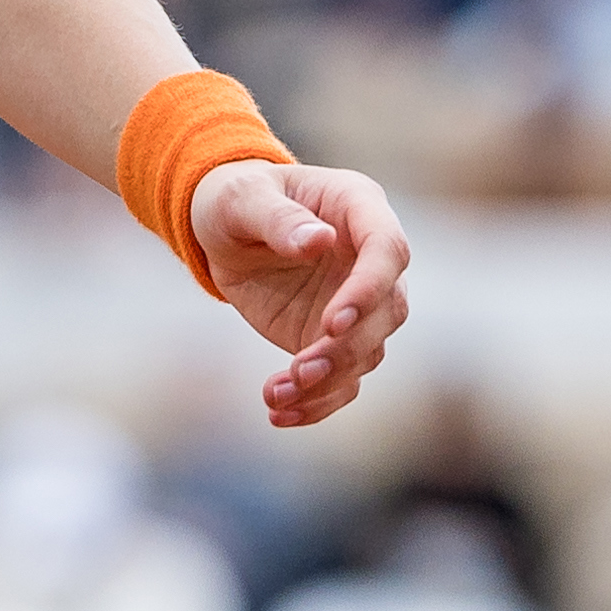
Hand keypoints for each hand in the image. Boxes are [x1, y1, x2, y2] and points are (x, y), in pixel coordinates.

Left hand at [188, 159, 412, 428]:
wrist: (222, 230)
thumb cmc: (235, 198)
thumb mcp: (242, 198)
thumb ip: (279, 218)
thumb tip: (320, 241)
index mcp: (359, 207)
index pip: (387, 250)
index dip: (368, 290)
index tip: (332, 323)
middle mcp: (369, 259)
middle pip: (388, 311)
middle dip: (347, 348)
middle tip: (301, 369)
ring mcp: (357, 303)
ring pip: (366, 352)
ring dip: (328, 381)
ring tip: (277, 394)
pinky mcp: (333, 339)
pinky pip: (341, 380)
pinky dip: (316, 403)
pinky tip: (279, 412)